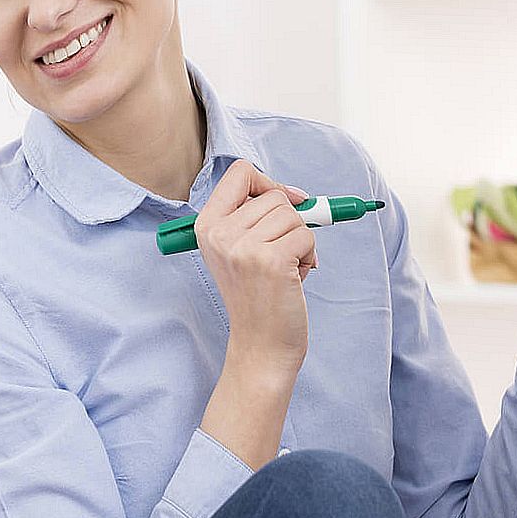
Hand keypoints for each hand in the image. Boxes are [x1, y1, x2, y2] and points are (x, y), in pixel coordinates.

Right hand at [195, 159, 315, 375]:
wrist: (261, 344)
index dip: (267, 183)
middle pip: (274, 195)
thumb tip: (295, 194)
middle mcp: (220, 234)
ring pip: (293, 215)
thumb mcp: (240, 249)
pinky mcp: (271, 260)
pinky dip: (309, 254)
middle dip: (289, 222)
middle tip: (279, 254)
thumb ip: (255, 217)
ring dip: (300, 240)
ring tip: (285, 269)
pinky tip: (295, 277)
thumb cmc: (257, 295)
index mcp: (207, 226)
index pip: (240, 173)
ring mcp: (243, 247)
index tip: (284, 202)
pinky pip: (307, 235)